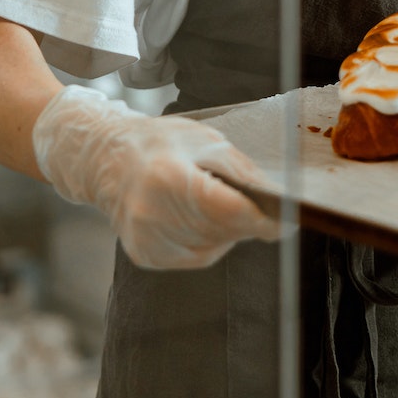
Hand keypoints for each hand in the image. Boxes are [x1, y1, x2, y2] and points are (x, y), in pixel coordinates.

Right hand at [32, 85, 277, 269]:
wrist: (109, 161)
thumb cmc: (160, 144)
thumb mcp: (205, 140)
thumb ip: (240, 171)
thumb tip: (274, 198)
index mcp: (167, 178)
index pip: (225, 209)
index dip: (261, 219)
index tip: (288, 222)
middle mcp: (151, 214)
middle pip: (222, 231)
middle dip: (247, 221)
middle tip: (256, 205)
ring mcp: (146, 239)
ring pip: (213, 247)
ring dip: (227, 230)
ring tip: (212, 200)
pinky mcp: (145, 256)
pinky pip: (196, 256)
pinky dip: (207, 240)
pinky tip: (195, 216)